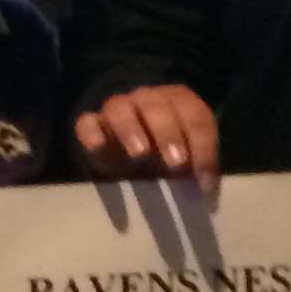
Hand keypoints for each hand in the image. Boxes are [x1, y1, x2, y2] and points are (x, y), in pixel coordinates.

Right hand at [71, 84, 221, 194]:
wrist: (133, 146)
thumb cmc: (168, 154)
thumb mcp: (189, 160)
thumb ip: (196, 170)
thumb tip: (203, 191)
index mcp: (180, 103)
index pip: (196, 118)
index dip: (203, 150)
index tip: (204, 183)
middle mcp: (148, 100)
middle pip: (157, 108)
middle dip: (168, 135)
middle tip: (176, 164)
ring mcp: (117, 109)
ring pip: (120, 108)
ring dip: (131, 130)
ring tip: (139, 155)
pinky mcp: (91, 126)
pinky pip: (87, 122)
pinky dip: (91, 133)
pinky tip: (97, 147)